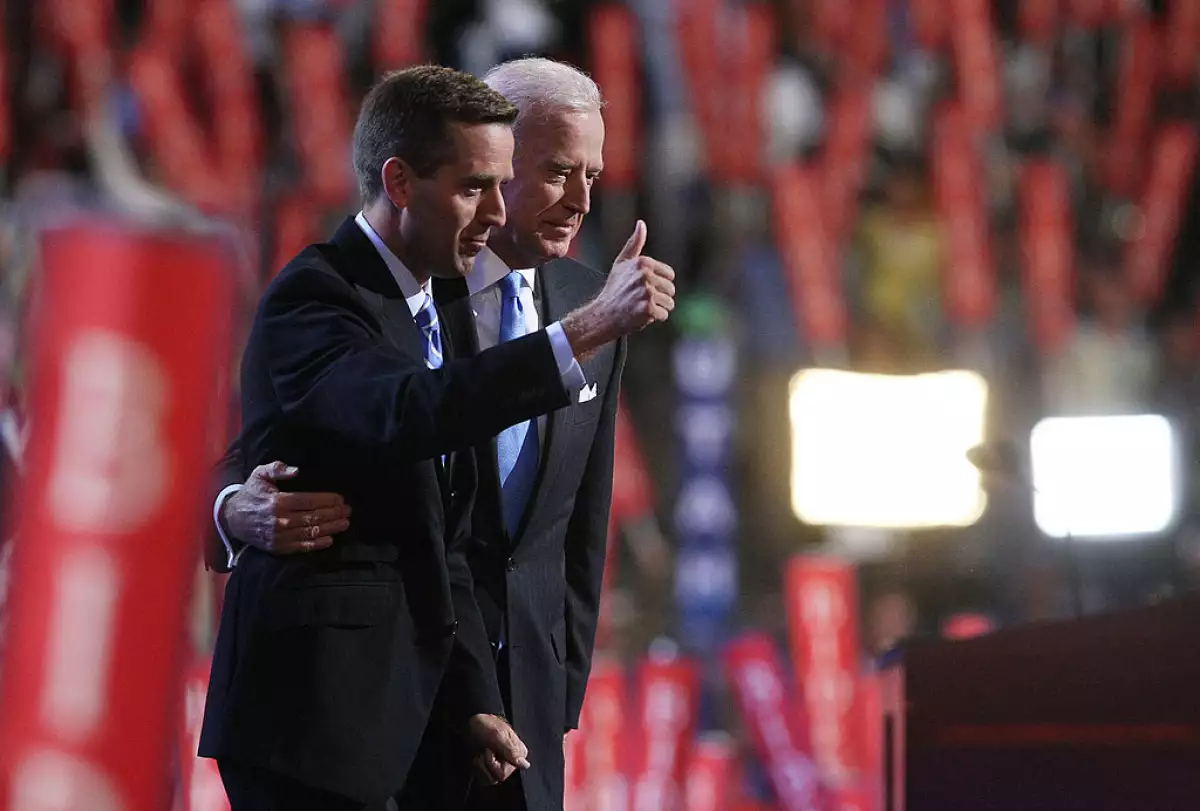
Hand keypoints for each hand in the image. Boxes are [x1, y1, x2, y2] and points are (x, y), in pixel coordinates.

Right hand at [221, 461, 350, 553]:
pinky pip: (301, 547)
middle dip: (334, 514)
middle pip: (313, 517)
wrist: (232, 519)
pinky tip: (329, 540)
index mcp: (278, 501)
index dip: (327, 500)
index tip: (340, 499)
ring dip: (330, 528)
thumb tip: (296, 470)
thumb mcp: (259, 475)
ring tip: (344, 523)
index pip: (309, 501)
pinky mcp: (278, 548)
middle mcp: (281, 520)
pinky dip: (316, 544)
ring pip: (310, 533)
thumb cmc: (251, 494)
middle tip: (348, 511)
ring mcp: (279, 536)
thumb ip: (277, 468)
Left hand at [468, 713, 529, 784]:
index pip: (504, 772)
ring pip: (490, 780)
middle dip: (486, 764)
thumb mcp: (497, 734)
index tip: (489, 750)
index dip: (493, 764)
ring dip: (480, 766)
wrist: (471, 722)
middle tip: (484, 749)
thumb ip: (511, 750)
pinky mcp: (491, 769)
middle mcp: (512, 762)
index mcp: (518, 753)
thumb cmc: (485, 725)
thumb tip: (525, 764)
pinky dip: (478, 769)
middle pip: (497, 777)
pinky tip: (478, 758)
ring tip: (480, 753)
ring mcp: (501, 766)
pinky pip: (484, 779)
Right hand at [560, 220, 674, 356]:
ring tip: (640, 307)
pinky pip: (664, 315)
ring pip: (669, 303)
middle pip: (671, 290)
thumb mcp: (622, 263)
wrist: (603, 315)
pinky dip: (654, 318)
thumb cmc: (614, 289)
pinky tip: (640, 315)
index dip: (659, 284)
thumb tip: (641, 223)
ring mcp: (647, 292)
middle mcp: (645, 275)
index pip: (670, 275)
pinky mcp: (648, 309)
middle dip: (660, 297)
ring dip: (658, 308)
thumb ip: (635, 243)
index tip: (643, 287)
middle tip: (641, 299)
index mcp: (643, 262)